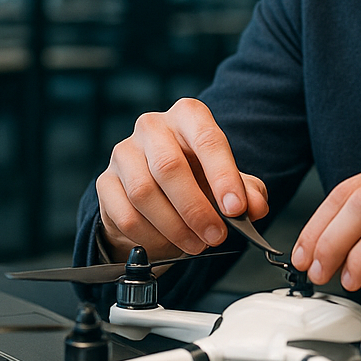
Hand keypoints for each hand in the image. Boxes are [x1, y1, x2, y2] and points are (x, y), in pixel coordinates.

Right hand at [96, 98, 269, 261]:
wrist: (158, 190)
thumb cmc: (197, 177)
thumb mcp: (227, 181)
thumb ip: (247, 192)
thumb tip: (255, 206)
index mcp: (188, 116)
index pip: (207, 139)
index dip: (223, 176)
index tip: (236, 209)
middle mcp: (152, 126)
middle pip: (169, 166)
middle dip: (196, 208)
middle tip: (215, 236)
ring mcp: (124, 152)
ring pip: (143, 192)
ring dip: (174, 226)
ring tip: (196, 243)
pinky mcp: (105, 182)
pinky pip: (124, 213)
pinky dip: (149, 235)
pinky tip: (167, 242)